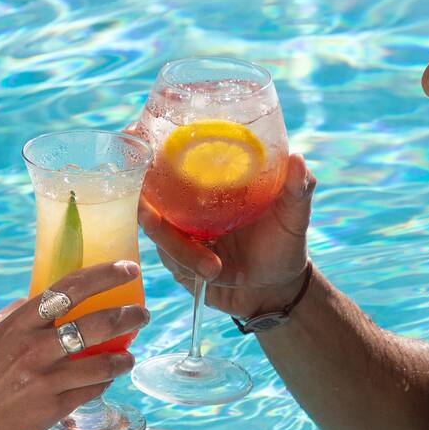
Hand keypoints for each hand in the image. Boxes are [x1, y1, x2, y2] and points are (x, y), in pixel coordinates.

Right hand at [0, 261, 146, 429]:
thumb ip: (12, 313)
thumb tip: (41, 294)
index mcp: (17, 324)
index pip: (69, 289)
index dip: (104, 275)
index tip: (129, 268)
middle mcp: (34, 348)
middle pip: (96, 323)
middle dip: (129, 315)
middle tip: (142, 313)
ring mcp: (46, 379)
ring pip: (102, 362)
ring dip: (124, 357)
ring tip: (129, 354)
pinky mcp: (54, 407)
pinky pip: (92, 390)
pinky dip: (105, 381)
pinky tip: (108, 378)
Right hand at [138, 152, 315, 318]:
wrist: (277, 289)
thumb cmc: (285, 243)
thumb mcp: (294, 214)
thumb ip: (298, 187)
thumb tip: (298, 158)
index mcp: (206, 182)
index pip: (166, 161)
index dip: (142, 154)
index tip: (130, 141)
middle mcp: (186, 206)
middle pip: (148, 200)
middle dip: (145, 209)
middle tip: (152, 217)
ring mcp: (179, 236)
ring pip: (159, 236)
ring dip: (177, 249)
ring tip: (212, 266)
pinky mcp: (180, 265)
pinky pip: (172, 262)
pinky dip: (187, 266)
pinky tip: (212, 272)